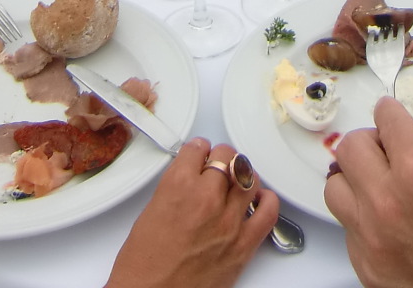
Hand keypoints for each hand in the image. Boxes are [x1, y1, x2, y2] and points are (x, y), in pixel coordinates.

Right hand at [105, 139, 277, 287]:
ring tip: (237, 180)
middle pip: (227, 157)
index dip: (199, 150)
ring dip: (243, 175)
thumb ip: (175, 189)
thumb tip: (191, 180)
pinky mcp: (243, 245)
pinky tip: (259, 200)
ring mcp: (228, 221)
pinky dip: (267, 201)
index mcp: (178, 186)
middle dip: (221, 158)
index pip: (198, 149)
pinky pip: (268, 213)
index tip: (200, 154)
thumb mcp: (151, 212)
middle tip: (218, 165)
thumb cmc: (144, 264)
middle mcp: (206, 198)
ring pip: (249, 178)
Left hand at [324, 99, 412, 287]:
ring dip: (356, 180)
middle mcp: (388, 201)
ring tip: (378, 185)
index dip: (391, 114)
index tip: (390, 116)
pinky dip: (363, 220)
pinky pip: (348, 230)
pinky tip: (387, 223)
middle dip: (370, 142)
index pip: (386, 119)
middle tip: (385, 148)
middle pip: (351, 148)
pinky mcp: (368, 267)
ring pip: (336, 188)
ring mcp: (372, 238)